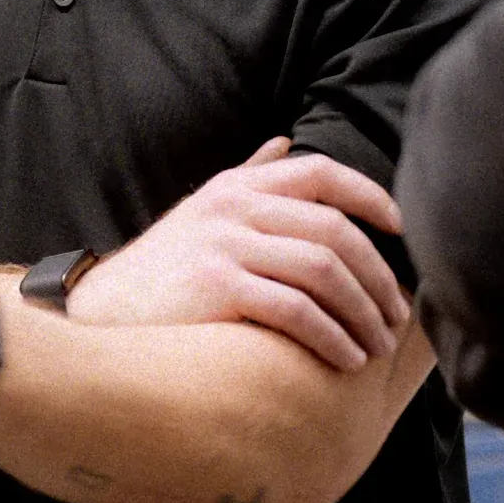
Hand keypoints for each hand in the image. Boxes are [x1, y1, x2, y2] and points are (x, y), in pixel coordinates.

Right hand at [69, 137, 407, 371]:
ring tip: (377, 345)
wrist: (102, 312)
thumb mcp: (202, 210)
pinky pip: (296, 309)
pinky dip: (331, 336)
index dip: (370, 196)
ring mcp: (224, 243)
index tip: (401, 229)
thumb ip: (247, 177)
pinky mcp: (217, 286)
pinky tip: (345, 358)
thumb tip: (284, 144)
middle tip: (397, 315)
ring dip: (363, 312)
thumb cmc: (163, 270)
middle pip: (335, 230)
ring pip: (323, 270)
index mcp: (237, 186)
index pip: (320, 172)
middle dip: (378, 276)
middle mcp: (234, 206)